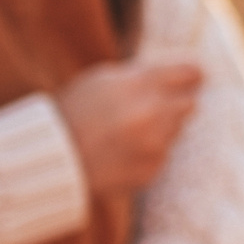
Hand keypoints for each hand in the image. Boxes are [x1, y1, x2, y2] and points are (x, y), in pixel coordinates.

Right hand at [55, 57, 200, 195]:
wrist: (50, 158)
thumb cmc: (74, 111)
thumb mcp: (103, 78)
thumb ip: (143, 75)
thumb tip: (182, 73)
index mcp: (142, 85)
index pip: (191, 73)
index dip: (192, 74)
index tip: (194, 77)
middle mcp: (153, 115)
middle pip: (190, 104)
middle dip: (175, 102)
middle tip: (153, 105)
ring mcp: (154, 146)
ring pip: (175, 131)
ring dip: (160, 128)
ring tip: (127, 130)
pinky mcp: (150, 171)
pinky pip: (162, 156)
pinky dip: (149, 152)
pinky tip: (122, 151)